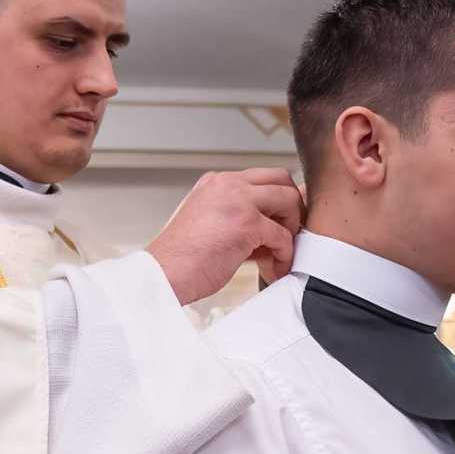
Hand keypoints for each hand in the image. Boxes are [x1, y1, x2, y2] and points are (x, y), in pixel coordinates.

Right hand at [146, 168, 304, 305]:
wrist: (162, 275)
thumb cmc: (182, 259)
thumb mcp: (210, 225)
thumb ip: (239, 218)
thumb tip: (271, 229)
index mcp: (217, 182)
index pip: (262, 178)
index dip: (276, 202)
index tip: (277, 225)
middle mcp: (227, 183)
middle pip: (282, 179)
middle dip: (292, 207)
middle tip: (288, 235)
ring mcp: (238, 200)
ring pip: (289, 199)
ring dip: (292, 228)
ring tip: (281, 253)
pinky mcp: (246, 223)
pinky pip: (282, 235)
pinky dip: (284, 254)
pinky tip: (275, 269)